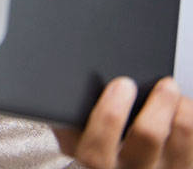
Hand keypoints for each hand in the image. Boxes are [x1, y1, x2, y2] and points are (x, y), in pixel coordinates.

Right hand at [54, 77, 192, 168]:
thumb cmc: (99, 165)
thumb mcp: (76, 151)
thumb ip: (70, 129)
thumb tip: (64, 101)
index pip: (97, 149)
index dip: (109, 114)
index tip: (120, 85)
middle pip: (148, 137)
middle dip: (158, 103)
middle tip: (164, 84)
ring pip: (182, 139)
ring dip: (182, 109)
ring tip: (176, 95)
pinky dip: (190, 121)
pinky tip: (183, 112)